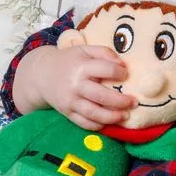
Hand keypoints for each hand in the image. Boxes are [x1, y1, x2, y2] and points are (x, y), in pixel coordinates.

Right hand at [12, 44, 135, 129]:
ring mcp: (71, 101)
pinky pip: (84, 123)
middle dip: (121, 101)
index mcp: (81, 66)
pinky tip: (108, 123)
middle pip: (102, 96)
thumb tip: (123, 65)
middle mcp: (76, 85)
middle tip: (133, 102)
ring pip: (94, 113)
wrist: (41, 74)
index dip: (120, 72)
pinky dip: (97, 125)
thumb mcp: (85, 50)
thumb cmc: (69, 61)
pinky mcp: (67, 113)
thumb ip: (105, 52)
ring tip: (125, 116)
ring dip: (112, 117)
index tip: (126, 74)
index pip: (107, 70)